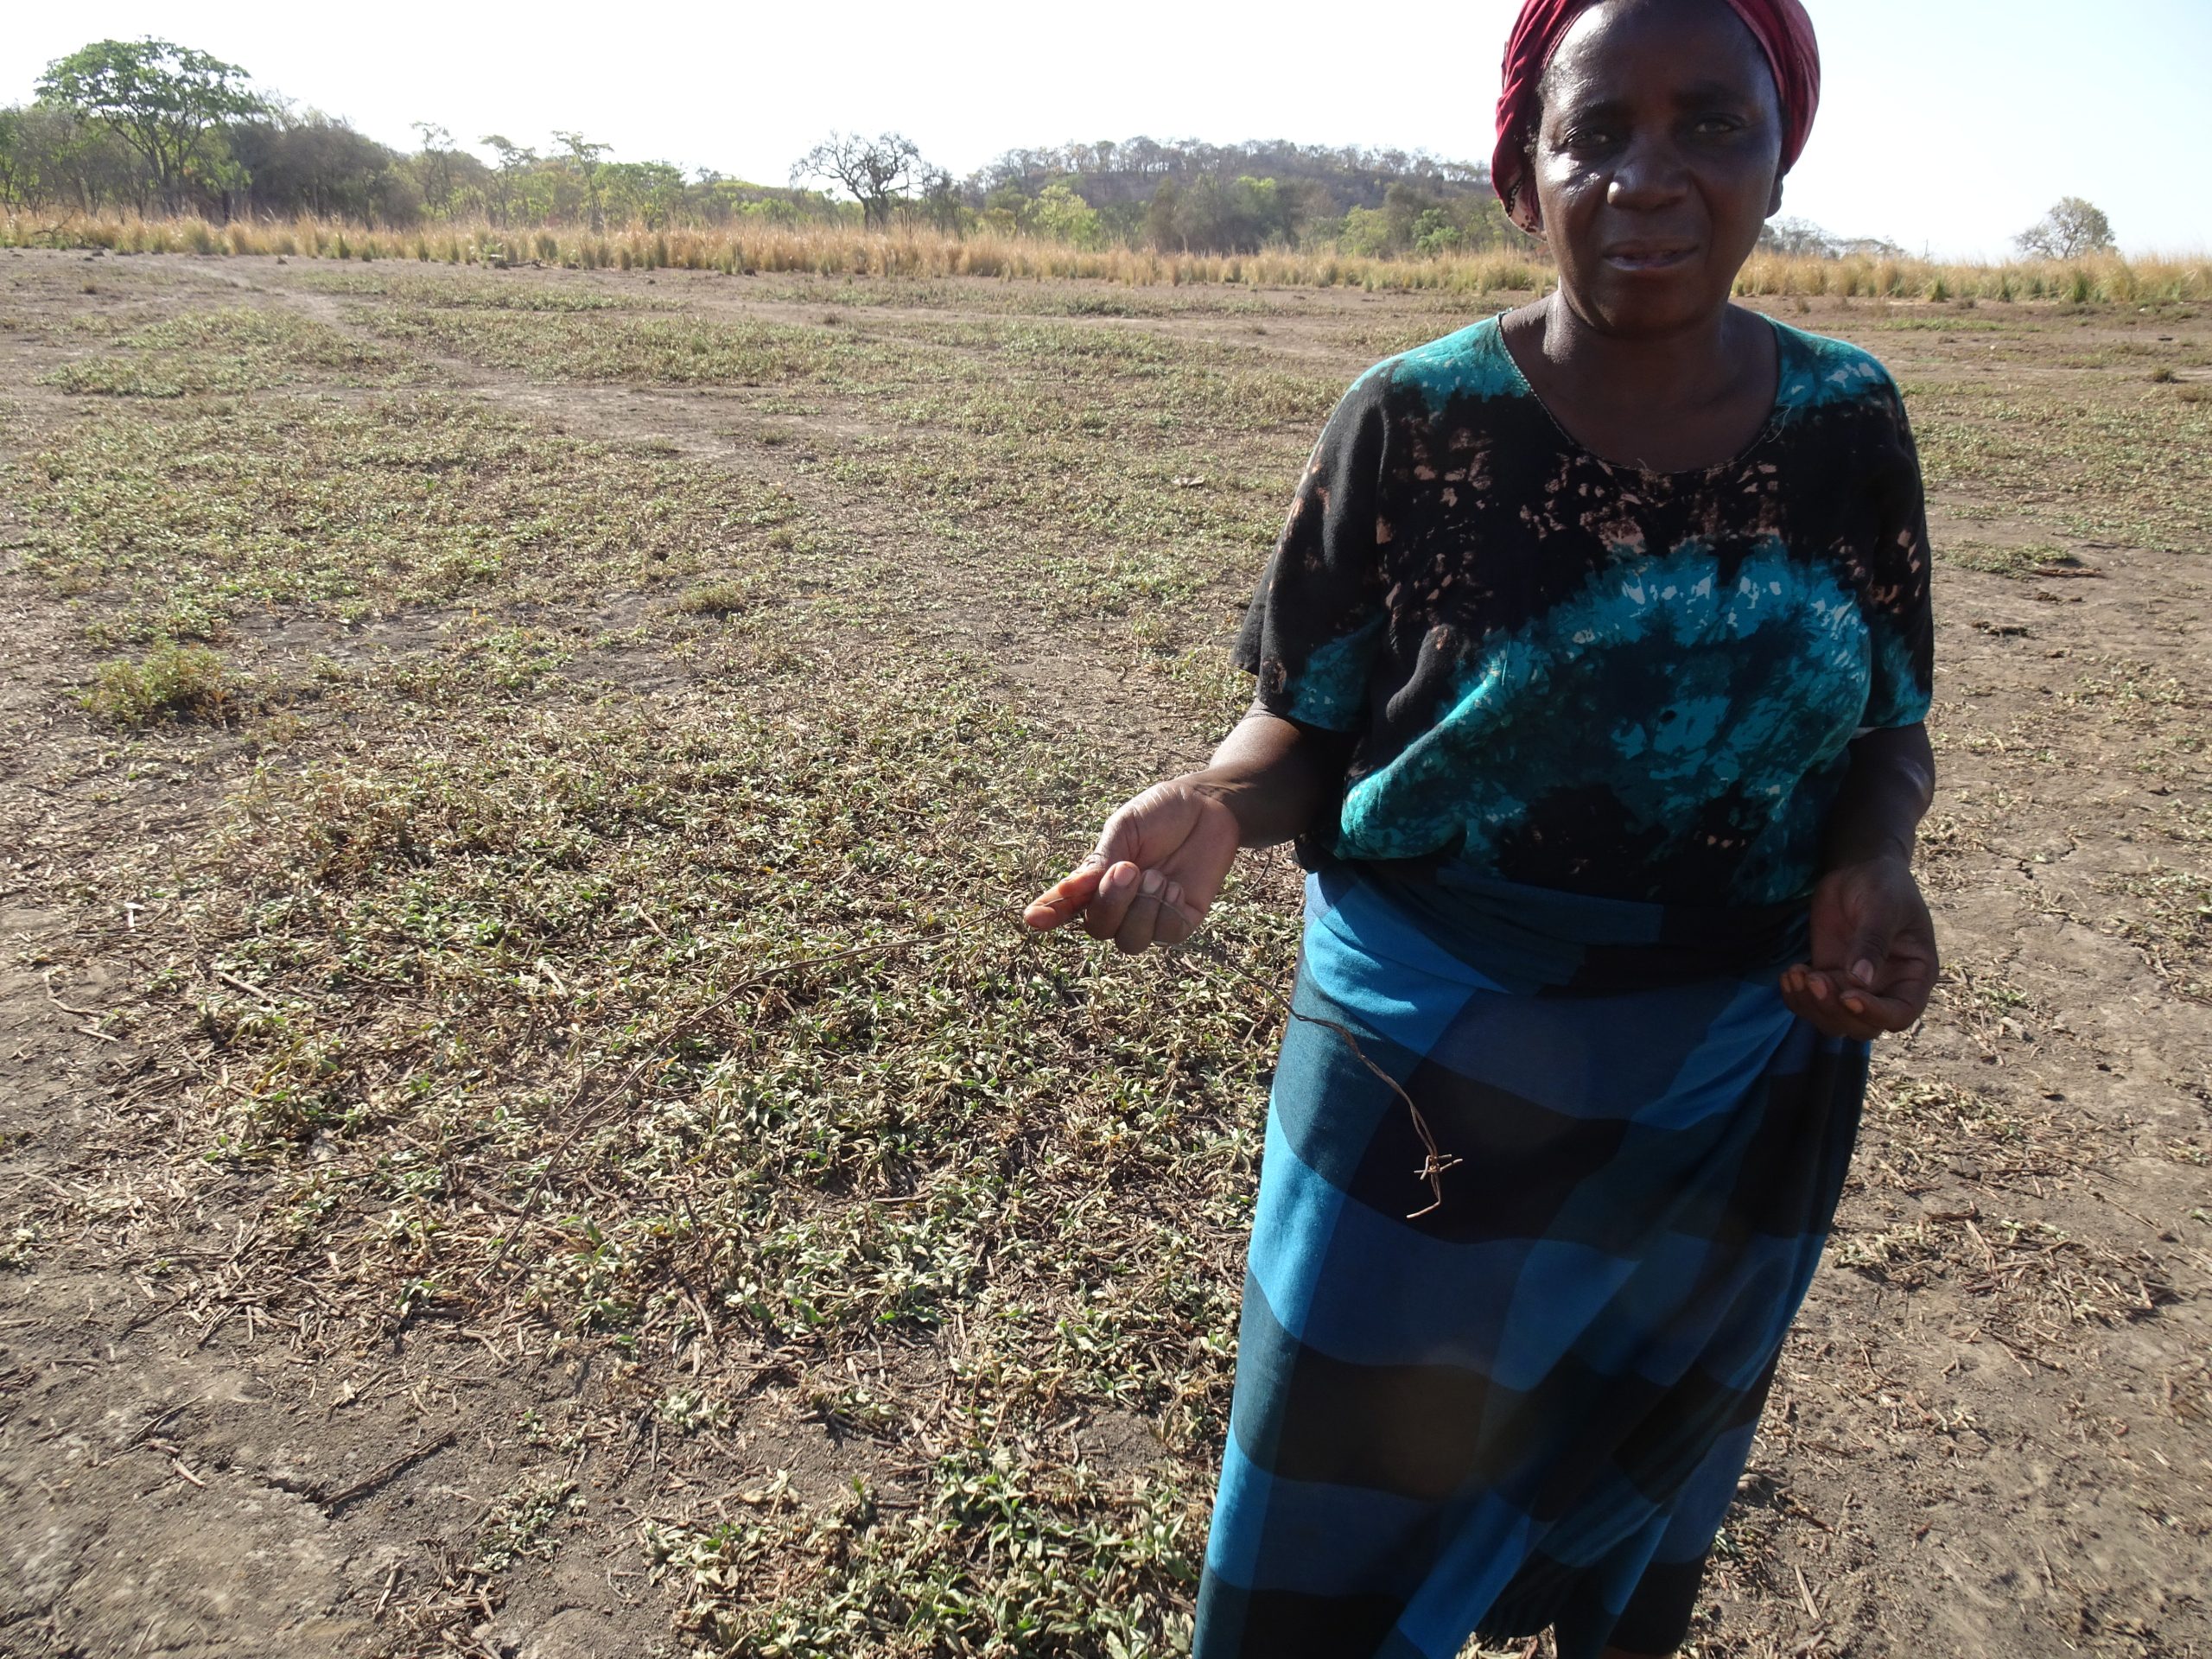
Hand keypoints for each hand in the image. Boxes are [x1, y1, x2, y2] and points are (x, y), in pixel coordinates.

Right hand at [1022, 777, 1243, 953]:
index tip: (1032, 918)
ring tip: (1157, 876)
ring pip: (1130, 941)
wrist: (1209, 805)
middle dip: (1110, 903)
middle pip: (1099, 928)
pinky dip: (1167, 912)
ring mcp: (1151, 916)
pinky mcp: (1182, 920)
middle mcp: (1120, 904)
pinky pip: (1166, 935)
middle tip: (1128, 868)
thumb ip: (1100, 861)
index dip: (1050, 913)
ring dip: (1140, 910)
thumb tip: (1065, 891)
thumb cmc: (1161, 813)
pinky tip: (1176, 887)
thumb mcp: (1124, 829)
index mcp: (1097, 879)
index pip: (1067, 905)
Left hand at [1780, 856, 1937, 1040]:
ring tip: (1795, 973)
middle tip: (1814, 979)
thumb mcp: (1884, 907)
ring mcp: (1855, 988)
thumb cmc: (1883, 885)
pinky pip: (1811, 1004)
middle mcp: (1886, 989)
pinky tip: (1789, 974)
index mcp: (1915, 976)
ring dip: (1811, 1006)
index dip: (1876, 1013)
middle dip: (1835, 1010)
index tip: (1849, 995)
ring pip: (1833, 1021)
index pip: (1901, 1013)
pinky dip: (1796, 998)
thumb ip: (1873, 942)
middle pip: (1863, 1026)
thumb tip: (1860, 981)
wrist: (1858, 870)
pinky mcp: (1828, 979)